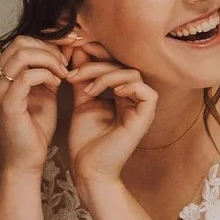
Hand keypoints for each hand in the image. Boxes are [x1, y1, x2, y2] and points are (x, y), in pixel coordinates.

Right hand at [0, 37, 66, 176]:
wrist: (26, 159)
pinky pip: (28, 75)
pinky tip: (58, 84)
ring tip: (64, 73)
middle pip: (22, 42)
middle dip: (51, 47)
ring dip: (50, 60)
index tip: (70, 47)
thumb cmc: (35, 127)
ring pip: (24, 54)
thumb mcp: (44, 91)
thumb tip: (64, 47)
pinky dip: (47, 75)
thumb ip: (48, 69)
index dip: (49, 40)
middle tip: (68, 61)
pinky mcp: (6, 102)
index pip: (22, 41)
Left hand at [65, 58, 155, 186]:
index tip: (73, 56)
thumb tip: (77, 49)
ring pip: (132, 75)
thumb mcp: (81, 101)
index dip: (96, 54)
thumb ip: (82, 77)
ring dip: (105, 75)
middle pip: (122, 65)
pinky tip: (104, 92)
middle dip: (96, 63)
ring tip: (86, 88)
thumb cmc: (85, 141)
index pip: (115, 63)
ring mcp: (141, 109)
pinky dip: (127, 86)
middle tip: (74, 72)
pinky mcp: (145, 119)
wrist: (87, 170)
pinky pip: (146, 92)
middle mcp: (134, 99)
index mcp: (121, 95)